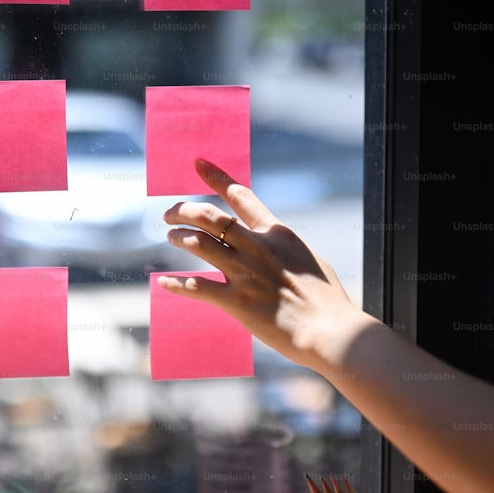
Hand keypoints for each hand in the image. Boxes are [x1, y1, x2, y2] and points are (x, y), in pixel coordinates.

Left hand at [158, 159, 367, 372]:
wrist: (329, 329)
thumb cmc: (325, 298)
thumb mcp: (306, 256)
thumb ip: (282, 245)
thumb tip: (269, 239)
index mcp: (276, 232)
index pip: (240, 195)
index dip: (216, 177)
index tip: (197, 163)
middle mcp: (256, 247)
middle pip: (209, 216)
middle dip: (183, 210)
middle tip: (170, 214)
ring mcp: (244, 273)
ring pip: (198, 243)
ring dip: (179, 237)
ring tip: (170, 236)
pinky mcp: (236, 302)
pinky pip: (196, 286)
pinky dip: (176, 283)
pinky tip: (164, 282)